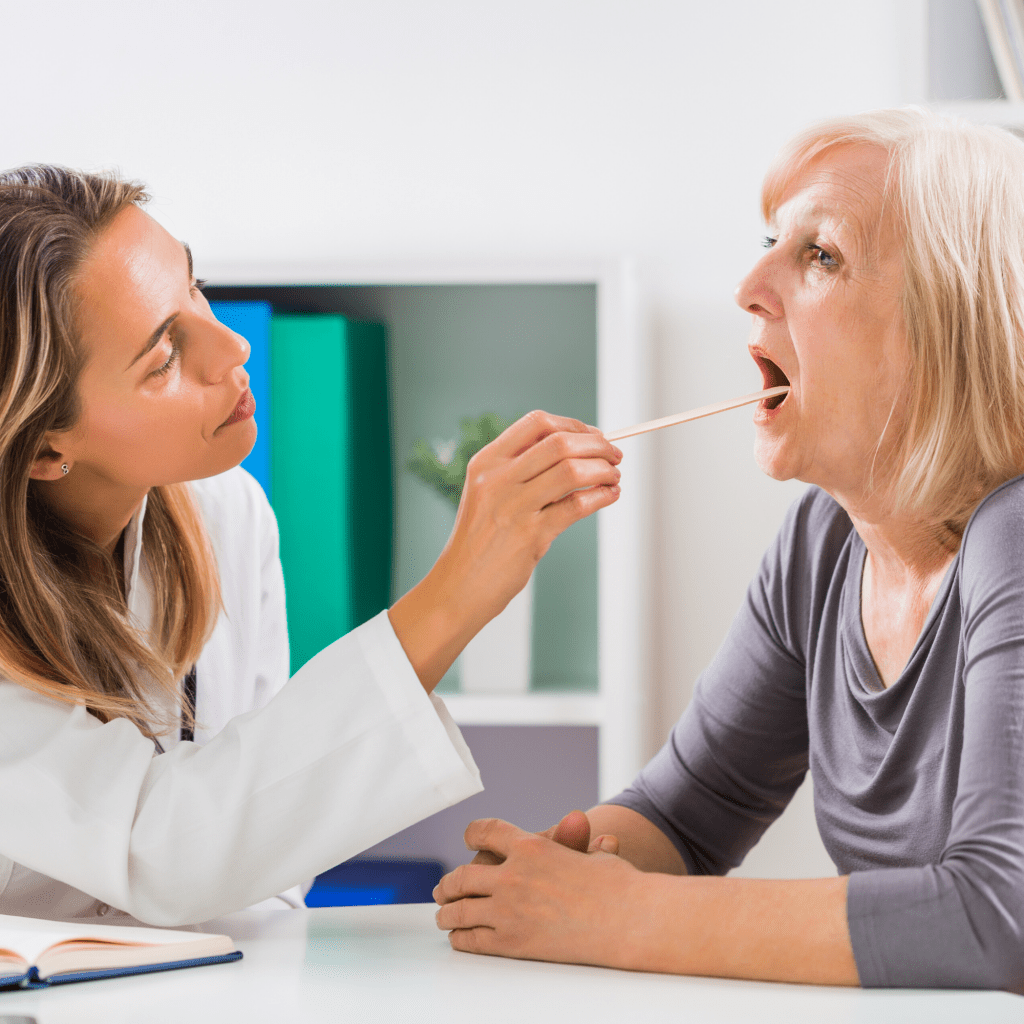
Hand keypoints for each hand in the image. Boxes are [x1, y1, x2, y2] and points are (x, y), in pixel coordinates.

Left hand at [434, 817, 637, 967]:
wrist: (628, 921)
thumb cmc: (616, 884)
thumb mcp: (591, 852)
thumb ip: (573, 840)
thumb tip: (576, 819)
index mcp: (531, 846)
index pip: (486, 831)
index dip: (473, 833)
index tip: (467, 838)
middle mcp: (512, 875)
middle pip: (463, 876)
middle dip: (450, 883)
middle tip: (444, 887)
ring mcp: (507, 909)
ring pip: (460, 909)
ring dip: (447, 912)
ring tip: (444, 914)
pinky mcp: (510, 942)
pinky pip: (472, 938)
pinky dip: (461, 937)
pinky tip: (459, 936)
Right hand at [444, 412, 621, 628]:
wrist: (458, 585)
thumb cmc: (480, 540)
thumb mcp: (487, 494)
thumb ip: (521, 471)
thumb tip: (576, 451)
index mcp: (486, 462)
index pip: (536, 424)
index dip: (573, 425)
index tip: (593, 437)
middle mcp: (498, 480)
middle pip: (559, 443)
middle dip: (597, 445)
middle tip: (614, 455)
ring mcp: (514, 507)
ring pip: (571, 471)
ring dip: (604, 470)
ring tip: (614, 476)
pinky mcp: (530, 536)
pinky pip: (576, 505)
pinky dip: (601, 496)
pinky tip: (609, 495)